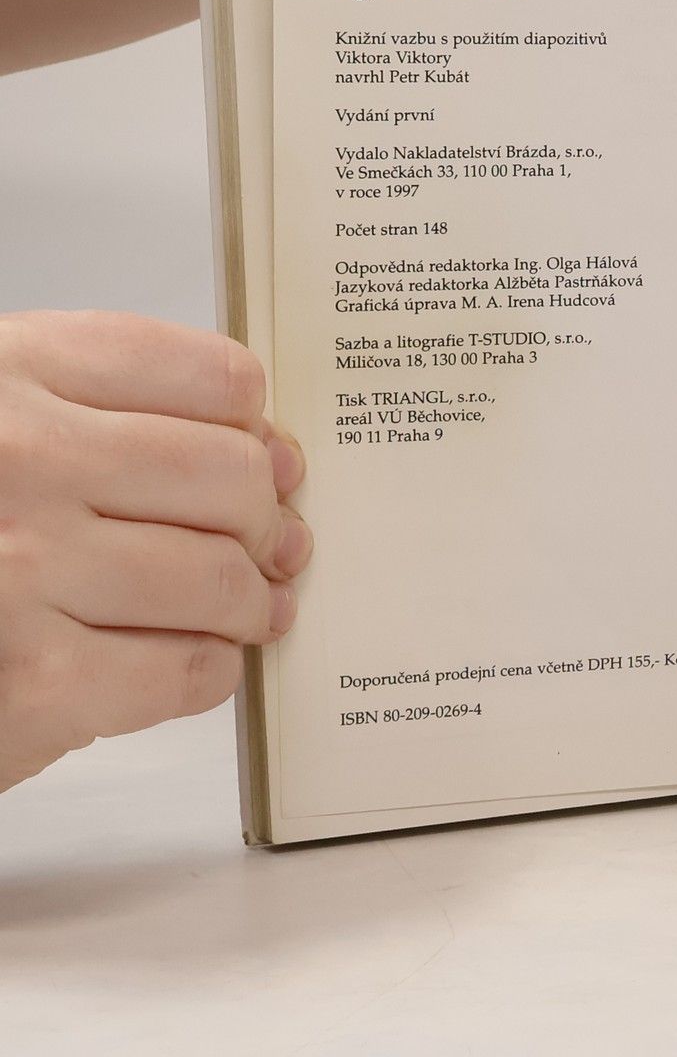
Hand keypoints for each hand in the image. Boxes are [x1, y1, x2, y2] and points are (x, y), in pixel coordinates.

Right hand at [0, 311, 308, 790]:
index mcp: (11, 373)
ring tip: (243, 611)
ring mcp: (24, 572)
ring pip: (219, 578)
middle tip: (270, 545)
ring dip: (248, 603)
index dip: (256, 426)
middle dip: (266, 521)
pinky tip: (189, 664)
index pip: (208, 377)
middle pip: (229, 478)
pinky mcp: (33, 684)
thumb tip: (265, 455)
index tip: (266, 455)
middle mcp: (22, 460)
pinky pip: (181, 672)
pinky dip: (208, 672)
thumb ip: (102, 414)